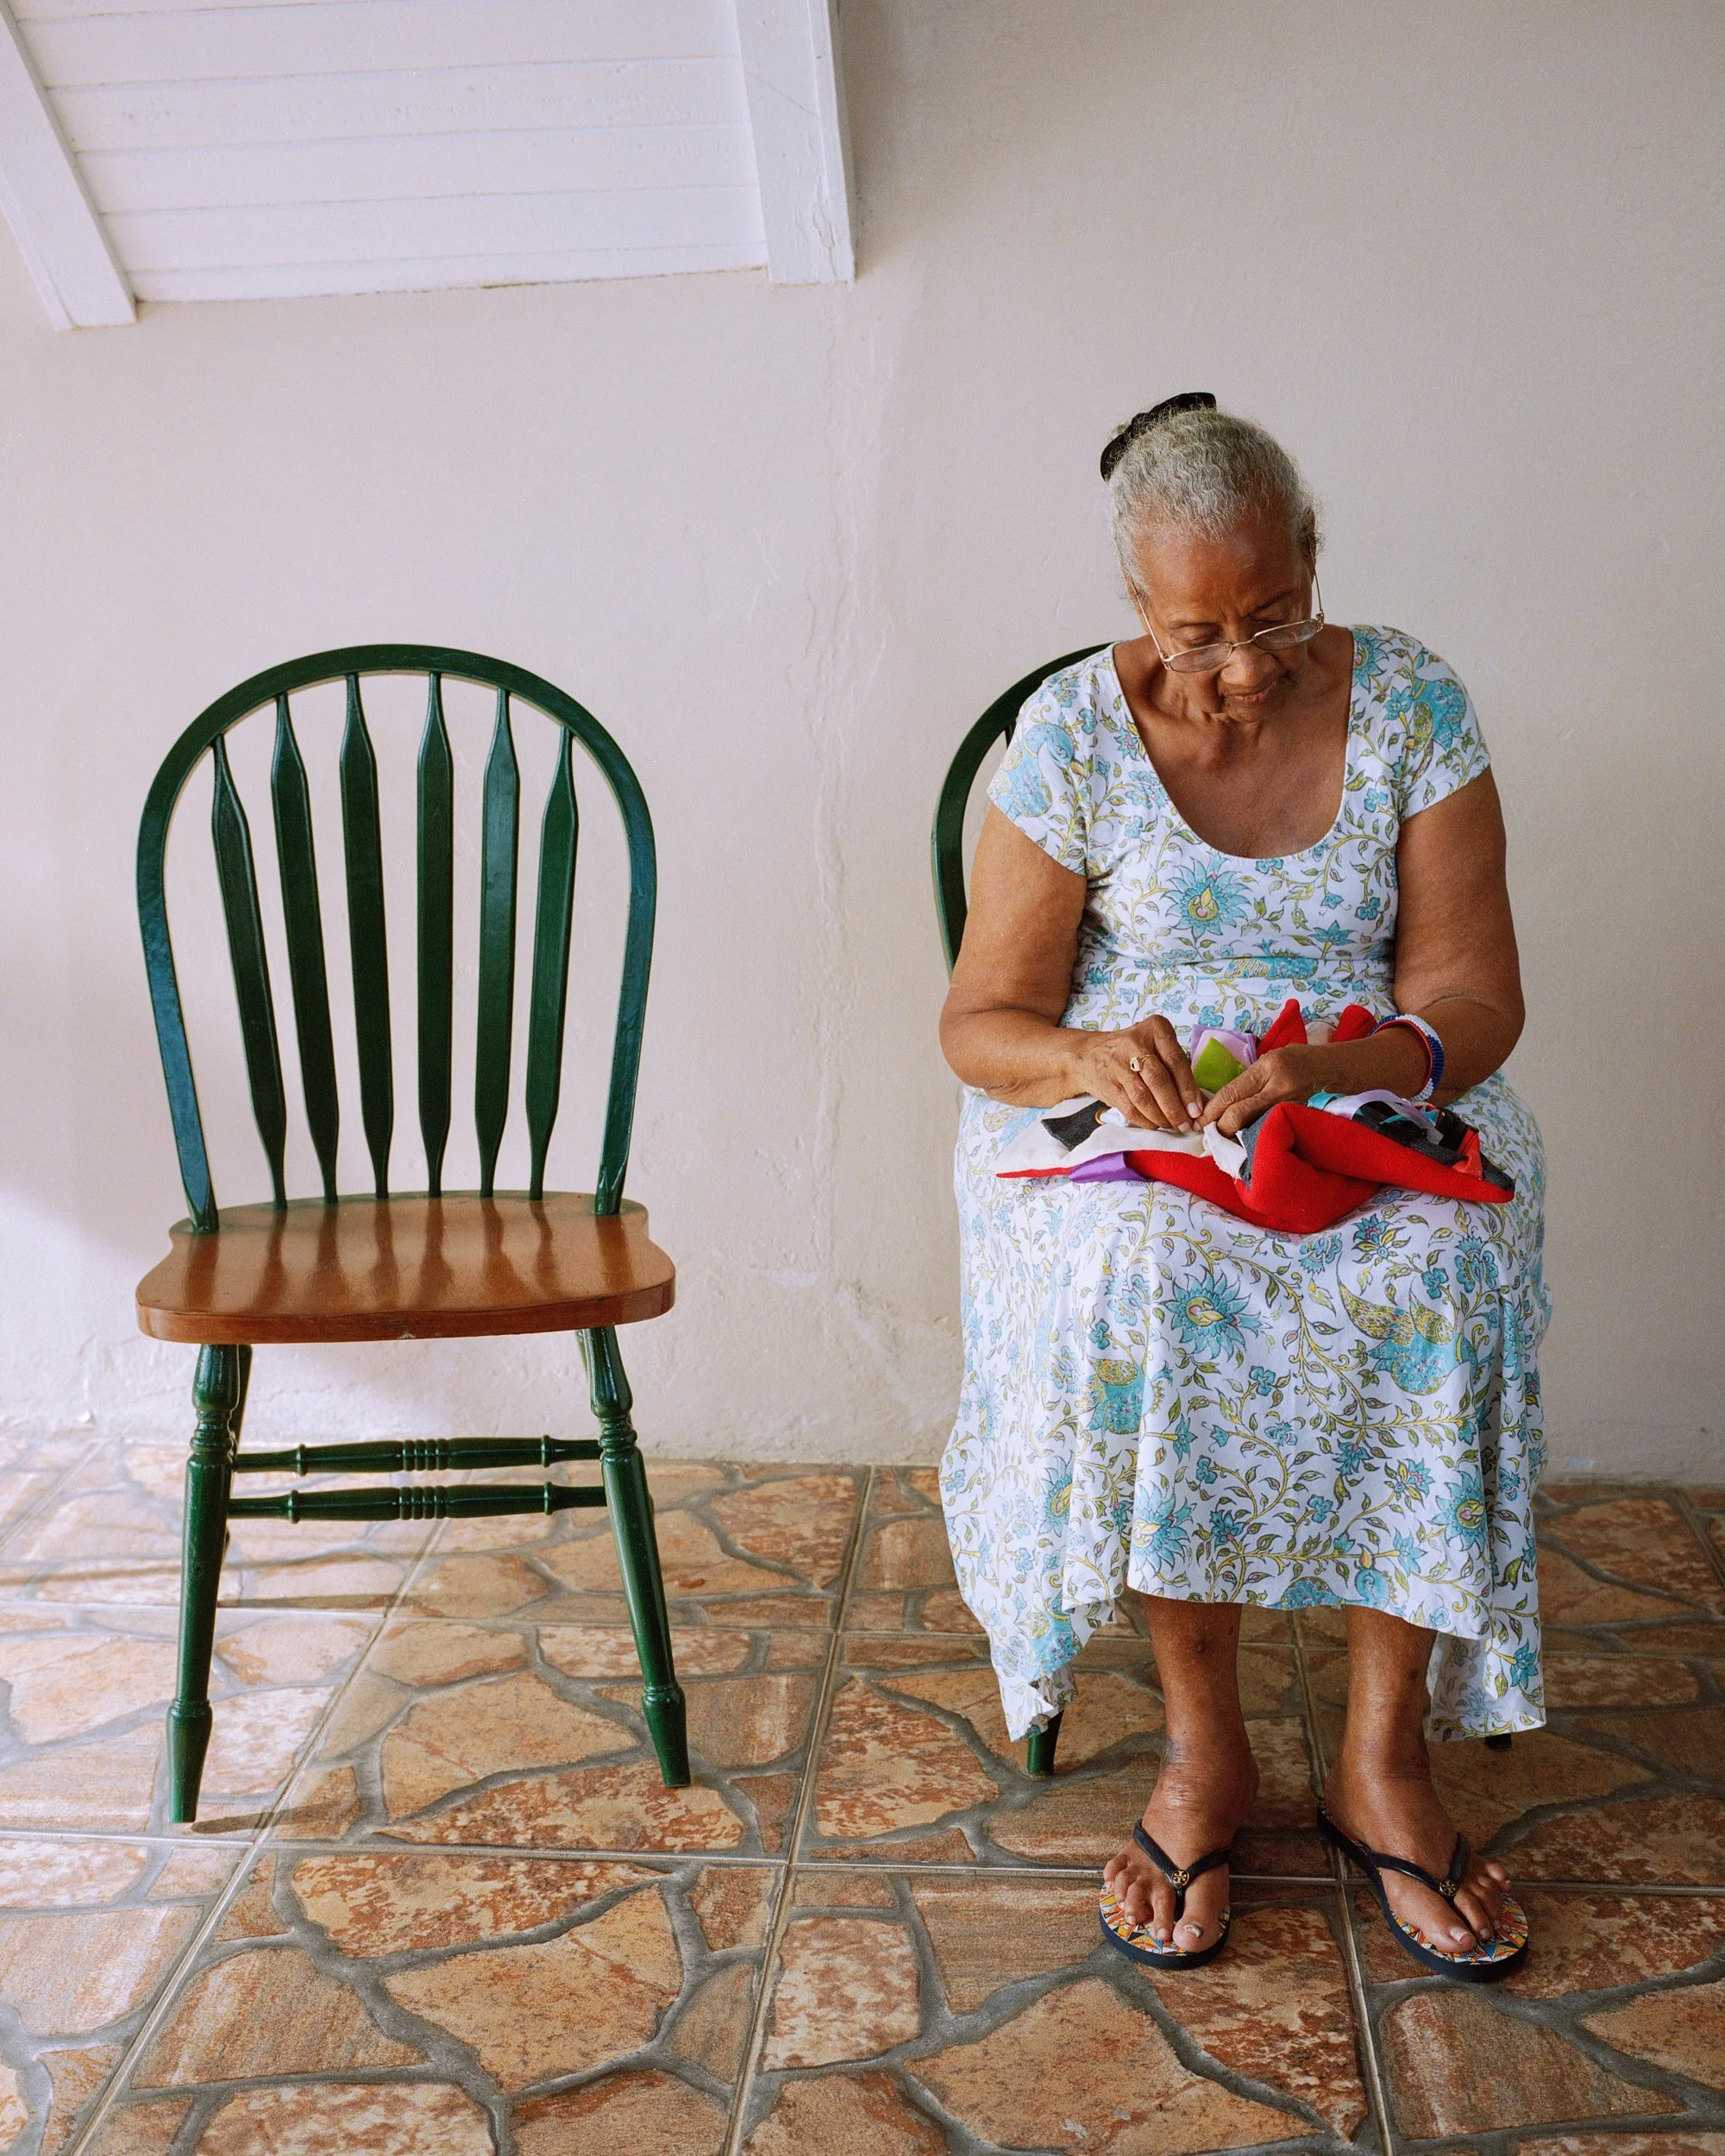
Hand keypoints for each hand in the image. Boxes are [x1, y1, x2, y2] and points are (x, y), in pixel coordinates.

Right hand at [1073, 1016, 1202, 1132]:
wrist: (1088, 1054)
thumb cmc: (1133, 1052)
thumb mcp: (1156, 1048)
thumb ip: (1176, 1070)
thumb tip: (1199, 1103)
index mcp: (1155, 1028)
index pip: (1176, 1061)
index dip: (1188, 1089)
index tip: (1197, 1110)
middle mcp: (1135, 1042)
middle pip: (1159, 1080)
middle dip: (1175, 1107)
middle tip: (1185, 1124)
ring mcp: (1118, 1063)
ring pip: (1144, 1097)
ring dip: (1161, 1117)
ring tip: (1172, 1126)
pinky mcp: (1107, 1083)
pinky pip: (1129, 1108)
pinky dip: (1145, 1120)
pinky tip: (1155, 1124)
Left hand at [1200, 1044, 1326, 1137]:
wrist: (1336, 1069)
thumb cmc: (1301, 1060)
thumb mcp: (1272, 1059)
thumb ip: (1249, 1079)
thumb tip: (1223, 1101)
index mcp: (1269, 1068)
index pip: (1231, 1093)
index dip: (1212, 1110)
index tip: (1199, 1121)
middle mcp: (1279, 1088)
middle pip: (1238, 1114)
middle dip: (1220, 1127)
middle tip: (1209, 1134)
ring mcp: (1290, 1106)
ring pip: (1252, 1127)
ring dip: (1235, 1136)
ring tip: (1224, 1141)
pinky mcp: (1297, 1119)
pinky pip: (1269, 1131)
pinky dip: (1255, 1137)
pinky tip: (1247, 1142)